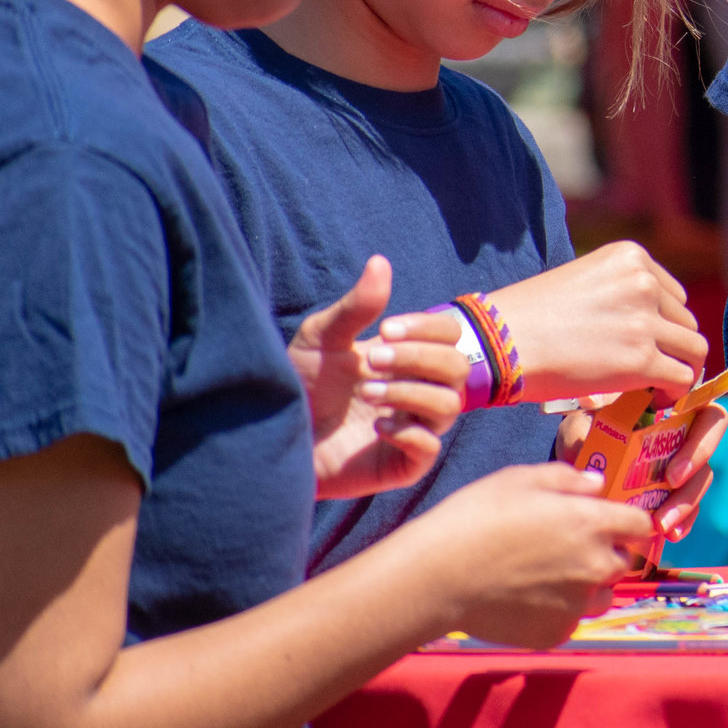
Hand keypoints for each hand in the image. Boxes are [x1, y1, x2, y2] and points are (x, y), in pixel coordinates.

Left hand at [289, 257, 468, 500]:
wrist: (269, 434)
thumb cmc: (300, 383)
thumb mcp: (322, 338)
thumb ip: (356, 307)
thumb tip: (380, 261)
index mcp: (409, 358)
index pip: (451, 336)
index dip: (428, 329)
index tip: (385, 328)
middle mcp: (420, 391)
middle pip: (458, 368)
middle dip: (417, 359)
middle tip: (372, 359)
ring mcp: (414, 428)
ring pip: (449, 406)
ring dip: (410, 392)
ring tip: (367, 390)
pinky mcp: (401, 465)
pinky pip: (429, 448)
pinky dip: (409, 432)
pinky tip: (376, 425)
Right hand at [419, 463, 653, 648]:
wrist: (436, 577)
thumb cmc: (476, 518)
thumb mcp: (520, 479)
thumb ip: (568, 479)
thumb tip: (597, 484)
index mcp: (594, 523)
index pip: (641, 526)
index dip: (626, 523)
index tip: (607, 523)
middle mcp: (596, 566)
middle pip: (623, 562)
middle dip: (604, 553)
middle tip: (564, 548)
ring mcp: (577, 605)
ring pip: (601, 596)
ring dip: (586, 586)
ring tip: (545, 576)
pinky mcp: (556, 634)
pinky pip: (571, 621)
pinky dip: (558, 611)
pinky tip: (525, 599)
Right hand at [486, 241, 707, 403]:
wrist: (499, 342)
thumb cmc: (530, 316)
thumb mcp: (584, 280)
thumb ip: (621, 292)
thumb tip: (648, 323)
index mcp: (631, 257)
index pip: (673, 296)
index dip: (663, 325)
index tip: (646, 344)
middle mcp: (644, 282)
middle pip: (685, 322)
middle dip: (670, 347)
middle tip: (649, 369)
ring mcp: (645, 321)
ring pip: (693, 349)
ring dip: (678, 369)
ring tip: (653, 385)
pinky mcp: (641, 359)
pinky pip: (682, 378)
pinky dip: (675, 392)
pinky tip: (653, 398)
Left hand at [553, 404, 727, 541]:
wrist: (579, 457)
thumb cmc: (585, 432)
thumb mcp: (578, 427)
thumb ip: (581, 432)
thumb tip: (585, 451)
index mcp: (671, 407)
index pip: (705, 412)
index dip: (701, 439)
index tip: (672, 470)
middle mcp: (685, 432)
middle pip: (709, 447)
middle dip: (694, 467)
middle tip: (671, 485)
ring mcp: (685, 462)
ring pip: (700, 480)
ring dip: (686, 503)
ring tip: (662, 525)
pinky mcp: (678, 491)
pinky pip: (691, 506)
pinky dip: (683, 521)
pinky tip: (669, 535)